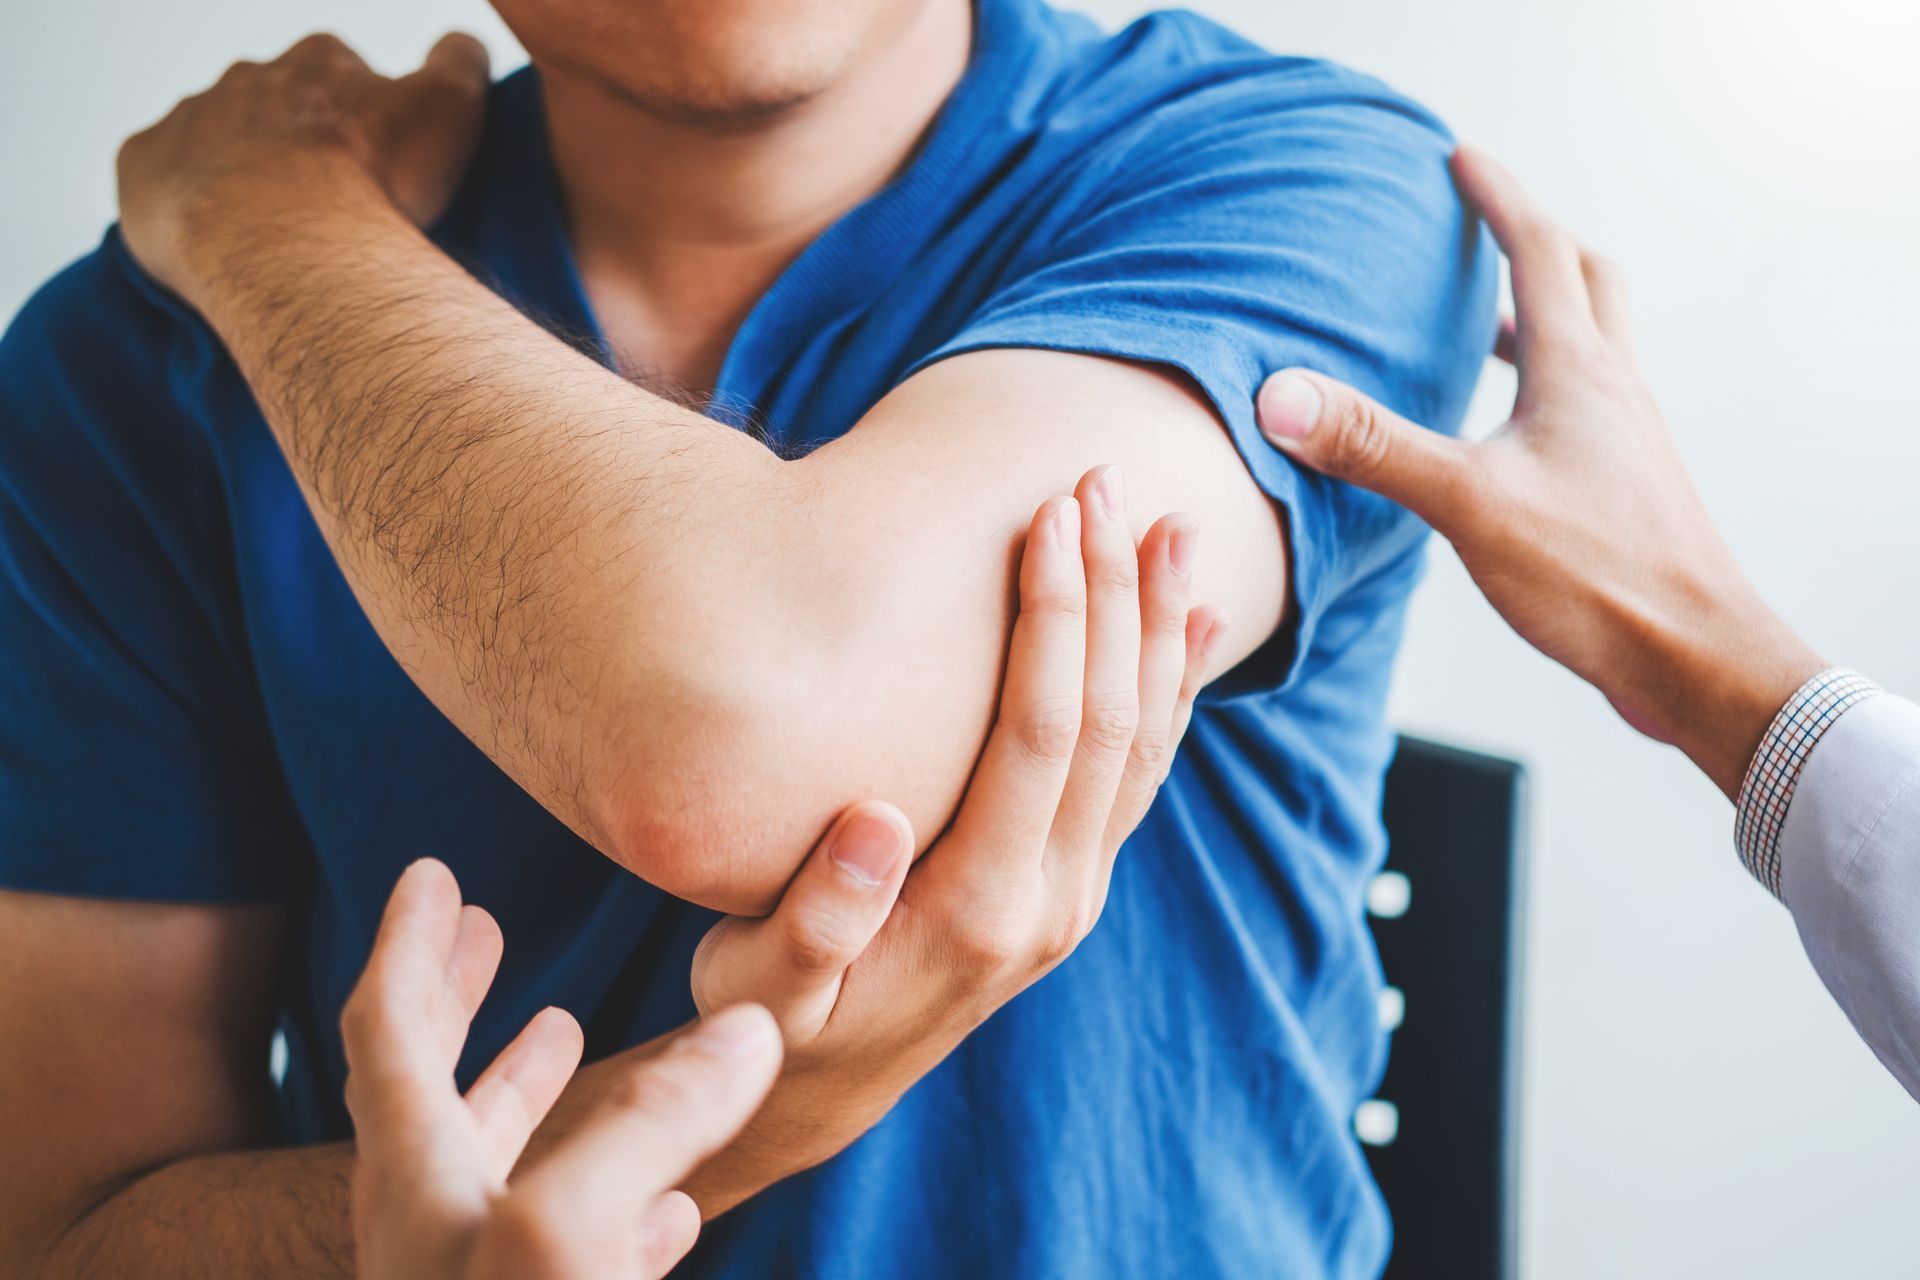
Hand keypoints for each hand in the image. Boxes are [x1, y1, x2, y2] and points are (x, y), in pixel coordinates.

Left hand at [116, 32, 489, 305]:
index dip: (362, 117)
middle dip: (296, 143)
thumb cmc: (374, 181)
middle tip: (328, 205)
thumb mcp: (450, 108)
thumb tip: (461, 46)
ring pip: (215, 138)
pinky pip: (158, 175)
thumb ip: (459, 63)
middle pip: (274, 103)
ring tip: (275, 232)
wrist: (288, 243)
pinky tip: (217, 240)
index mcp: (318, 61)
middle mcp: (247, 76)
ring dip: (241, 173)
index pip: (341, 71)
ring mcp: (190, 118)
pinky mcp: (144, 165)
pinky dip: (184, 201)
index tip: (374, 163)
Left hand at [340, 859, 780, 1279]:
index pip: (387, 1028)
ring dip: (518, 1082)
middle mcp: (427, 1223)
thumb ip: (652, 1121)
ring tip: (561, 1027)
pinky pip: (555, 1242)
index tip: (427, 872)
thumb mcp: (572, 1229)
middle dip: (455, 994)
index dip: (406, 941)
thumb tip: (744, 1029)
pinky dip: (600, 1189)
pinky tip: (660, 1203)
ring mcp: (471, 1278)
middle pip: (427, 1082)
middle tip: (482, 926)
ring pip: (488, 1161)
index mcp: (419, 1174)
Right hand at [677, 465, 1226, 1209]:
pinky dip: (1176, 693)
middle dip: (1111, 593)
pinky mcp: (1073, 885)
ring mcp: (1073, 894)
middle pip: (1110, 723)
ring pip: (1144, 743)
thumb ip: (813, 919)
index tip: (1051, 517)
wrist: (825, 1096)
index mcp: (979, 906)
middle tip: (1109, 482)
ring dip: (1159, 630)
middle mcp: (1050, 899)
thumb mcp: (760, 988)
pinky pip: (1143, 776)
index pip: (1041, 736)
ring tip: (1175, 527)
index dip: (1052, 620)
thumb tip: (872, 823)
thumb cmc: (778, 1024)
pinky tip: (1196, 626)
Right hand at [1254, 146, 1821, 798]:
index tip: (1459, 158)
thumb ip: (1375, 447)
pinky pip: (1588, 403)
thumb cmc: (1598, 576)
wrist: (1694, 656)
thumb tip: (1280, 397)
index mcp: (1579, 370)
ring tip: (1490, 323)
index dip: (1498, 197)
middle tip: (1486, 228)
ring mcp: (1627, 437)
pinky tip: (1509, 434)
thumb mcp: (1468, 504)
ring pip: (1593, 344)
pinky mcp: (1626, 485)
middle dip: (1536, 242)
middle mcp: (1613, 389)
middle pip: (1587, 281)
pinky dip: (1548, 386)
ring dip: (1545, 315)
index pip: (1540, 251)